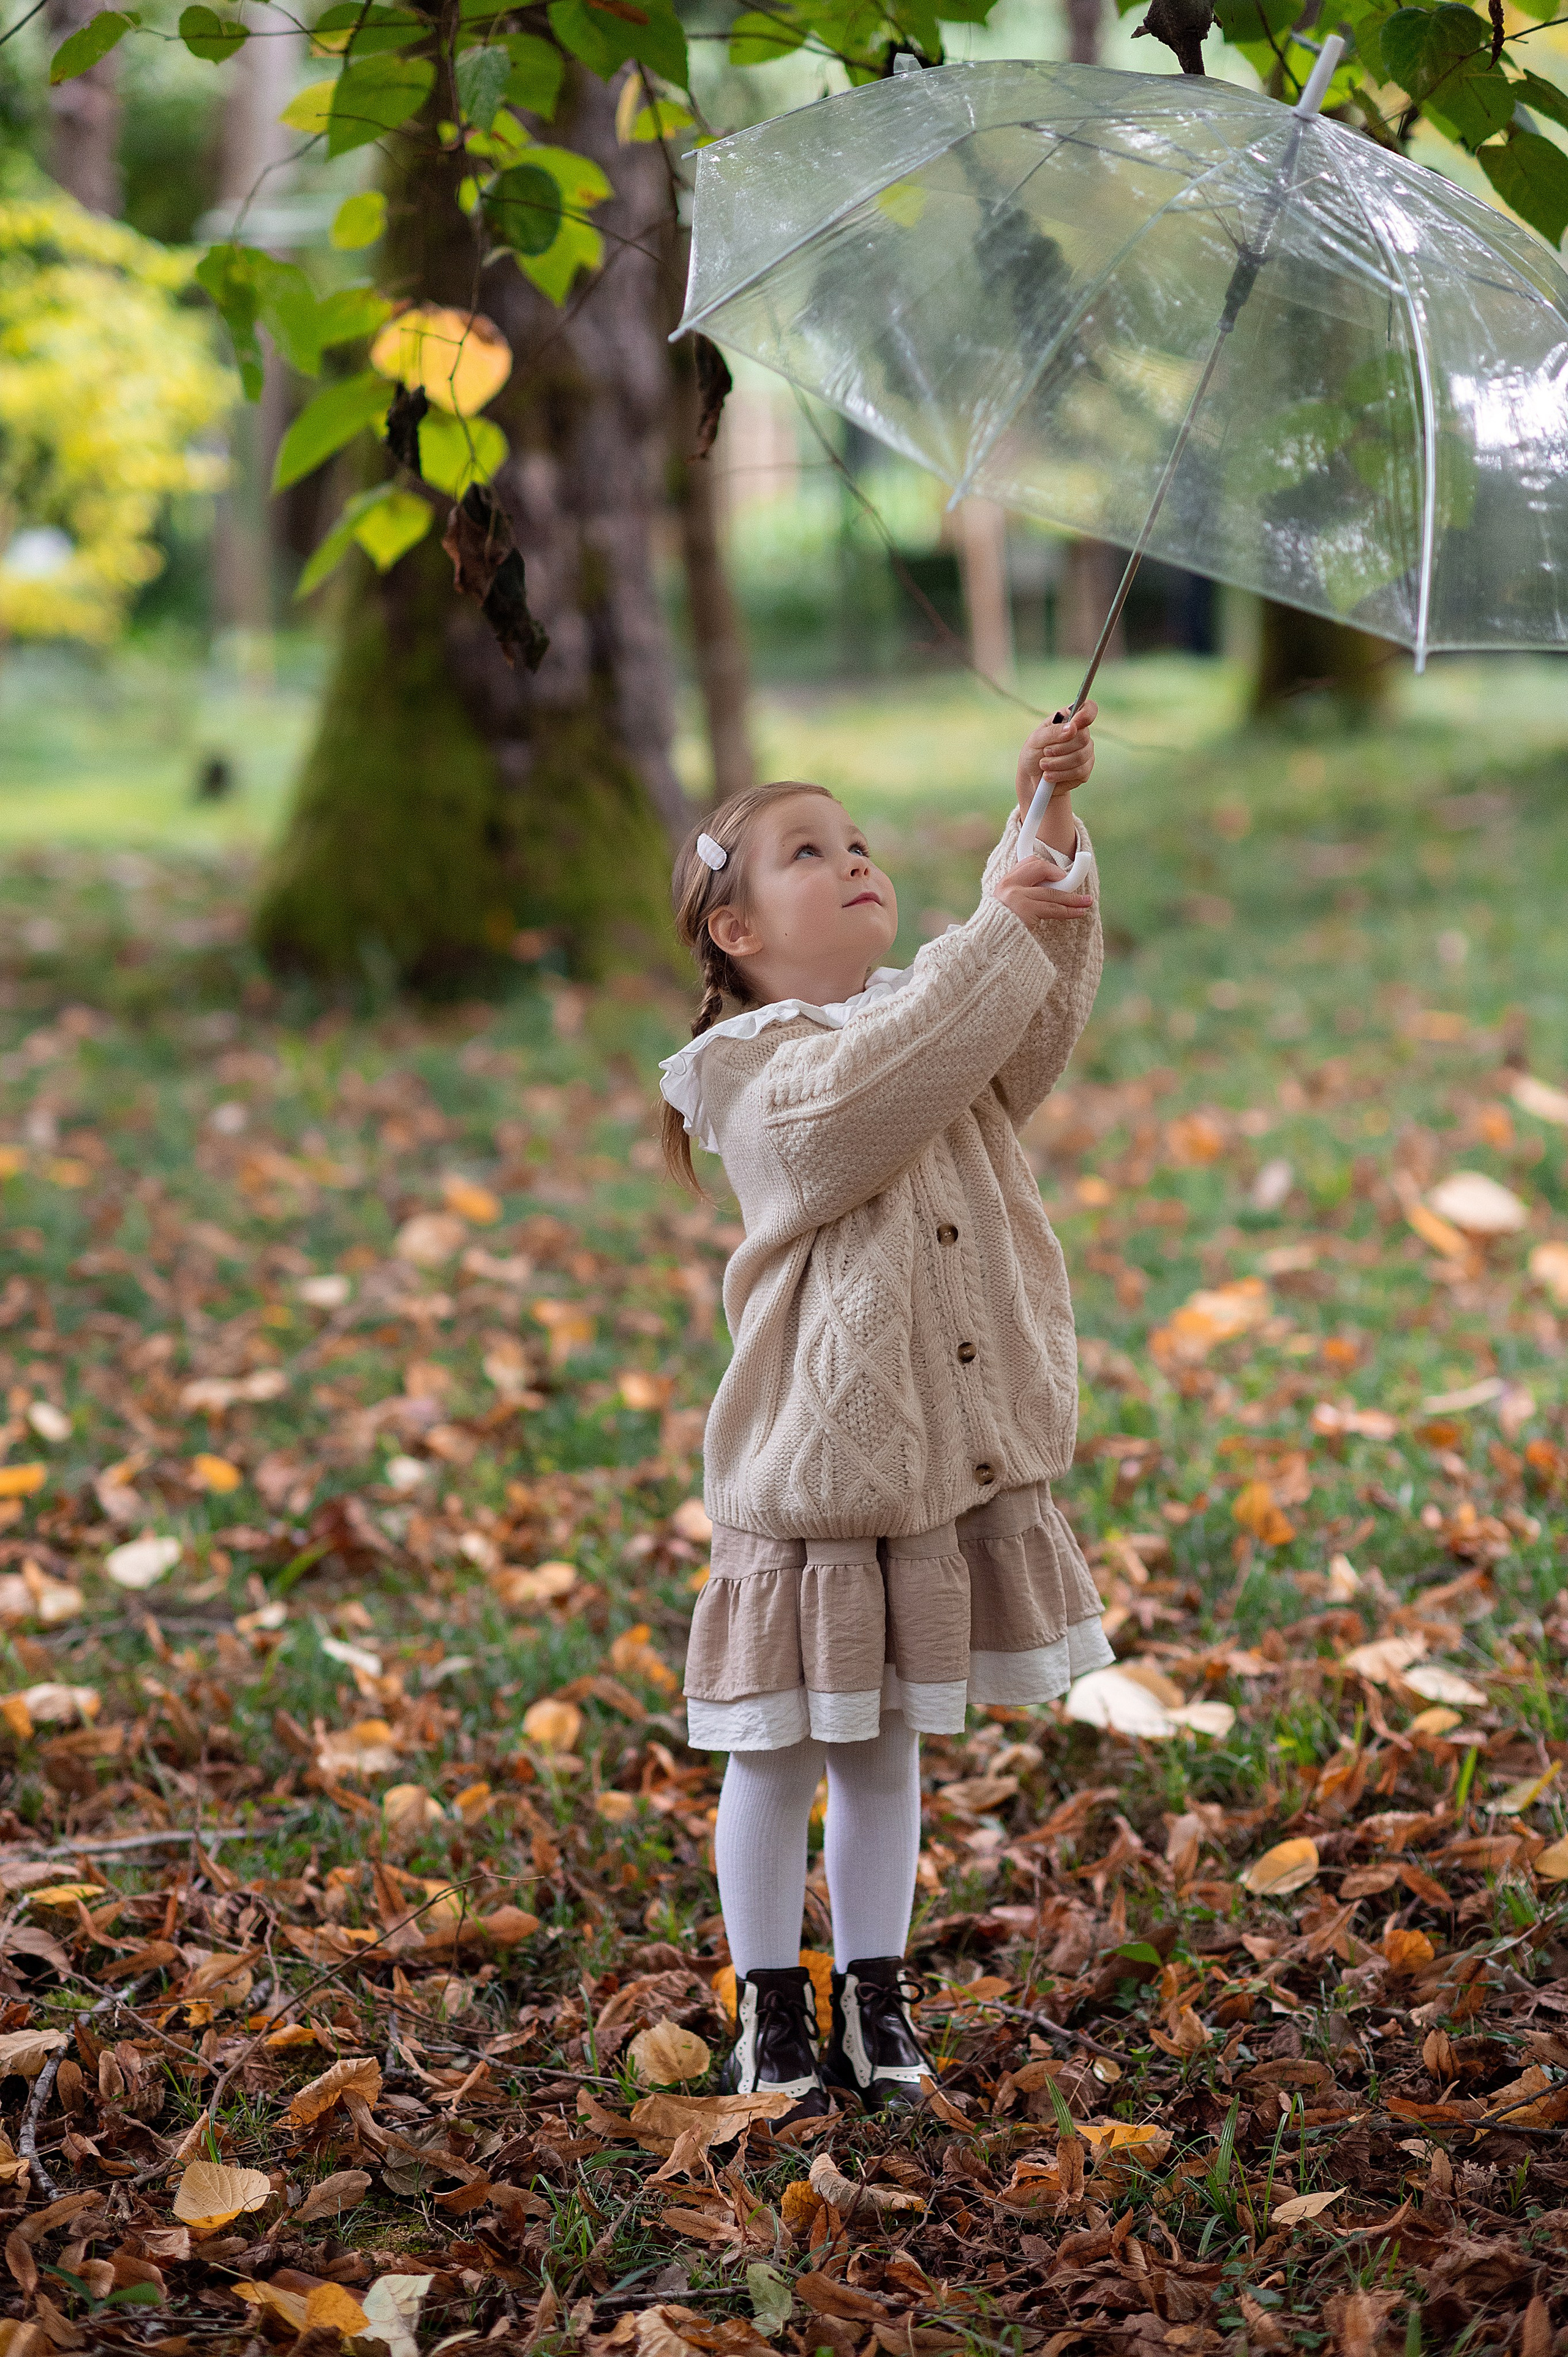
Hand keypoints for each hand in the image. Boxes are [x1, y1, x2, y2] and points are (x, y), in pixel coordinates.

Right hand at [995, 855, 1092, 925]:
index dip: (1048, 867)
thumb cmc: (1000, 928)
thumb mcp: (1006, 906)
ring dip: (1072, 899)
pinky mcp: (1024, 910)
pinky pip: (1052, 908)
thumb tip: (1052, 889)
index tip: (1061, 875)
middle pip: (1042, 871)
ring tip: (1086, 903)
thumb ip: (1023, 894)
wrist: (989, 944)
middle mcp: (1009, 885)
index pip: (1029, 862)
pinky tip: (1077, 912)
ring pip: (1051, 893)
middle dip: (1064, 880)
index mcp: (1005, 881)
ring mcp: (1016, 897)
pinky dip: (1067, 911)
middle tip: (1080, 891)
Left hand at [1015, 702, 1096, 861]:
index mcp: (1069, 721)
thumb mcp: (1034, 742)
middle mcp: (1082, 736)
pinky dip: (1063, 778)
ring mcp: (1086, 755)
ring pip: (1084, 757)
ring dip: (1060, 764)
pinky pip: (1081, 774)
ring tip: (1044, 770)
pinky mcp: (1084, 774)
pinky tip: (1051, 781)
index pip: (1089, 708)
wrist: (1029, 785)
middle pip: (1085, 737)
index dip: (1086, 713)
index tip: (1073, 723)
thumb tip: (1070, 724)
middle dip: (1061, 749)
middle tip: (1043, 756)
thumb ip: (1052, 730)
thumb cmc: (1028, 758)